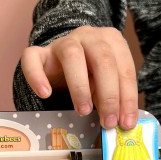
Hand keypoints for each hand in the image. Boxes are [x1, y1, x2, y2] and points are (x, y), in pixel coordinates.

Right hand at [20, 26, 137, 129]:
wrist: (62, 61)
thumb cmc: (90, 74)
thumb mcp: (105, 85)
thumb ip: (113, 99)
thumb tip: (121, 122)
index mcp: (112, 40)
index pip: (124, 68)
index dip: (127, 98)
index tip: (126, 123)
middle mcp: (89, 36)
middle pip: (103, 60)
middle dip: (109, 95)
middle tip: (108, 122)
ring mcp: (63, 42)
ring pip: (71, 55)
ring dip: (80, 86)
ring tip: (84, 110)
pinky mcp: (40, 53)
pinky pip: (33, 58)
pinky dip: (37, 76)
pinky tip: (45, 93)